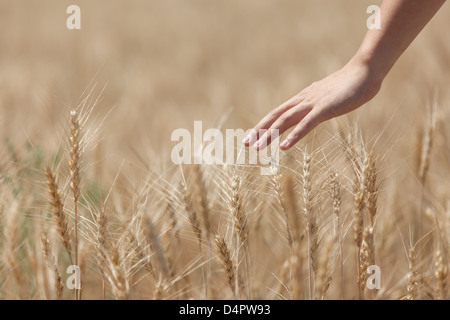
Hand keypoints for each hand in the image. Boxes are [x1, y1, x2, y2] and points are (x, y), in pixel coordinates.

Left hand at [243, 60, 381, 149]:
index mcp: (302, 99)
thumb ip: (316, 105)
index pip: (277, 113)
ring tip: (257, 148)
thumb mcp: (327, 97)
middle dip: (259, 130)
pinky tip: (284, 147)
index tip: (250, 136)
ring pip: (285, 120)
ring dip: (270, 134)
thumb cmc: (349, 85)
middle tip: (245, 143)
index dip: (263, 125)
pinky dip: (294, 135)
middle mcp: (303, 100)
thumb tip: (310, 111)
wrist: (365, 71)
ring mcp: (313, 103)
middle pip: (276, 116)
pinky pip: (306, 124)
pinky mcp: (325, 108)